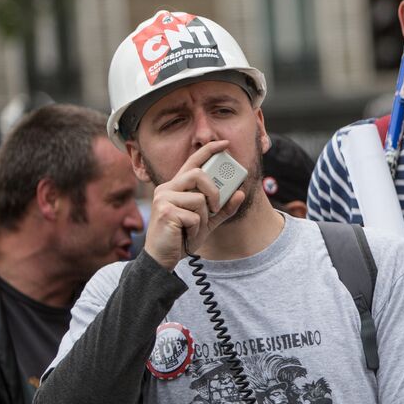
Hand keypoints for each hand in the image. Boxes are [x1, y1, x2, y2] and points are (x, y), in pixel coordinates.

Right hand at [144, 142, 248, 268]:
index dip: (208, 150)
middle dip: (214, 192)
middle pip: (198, 175)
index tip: (224, 144)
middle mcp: (167, 188)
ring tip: (194, 228)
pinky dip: (196, 229)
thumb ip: (223, 208)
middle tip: (215, 208)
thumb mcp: (207, 222)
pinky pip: (194, 216)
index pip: (192, 162)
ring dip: (203, 218)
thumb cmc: (183, 237)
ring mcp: (164, 199)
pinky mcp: (165, 212)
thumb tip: (240, 192)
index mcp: (177, 187)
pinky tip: (186, 236)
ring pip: (199, 199)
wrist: (164, 258)